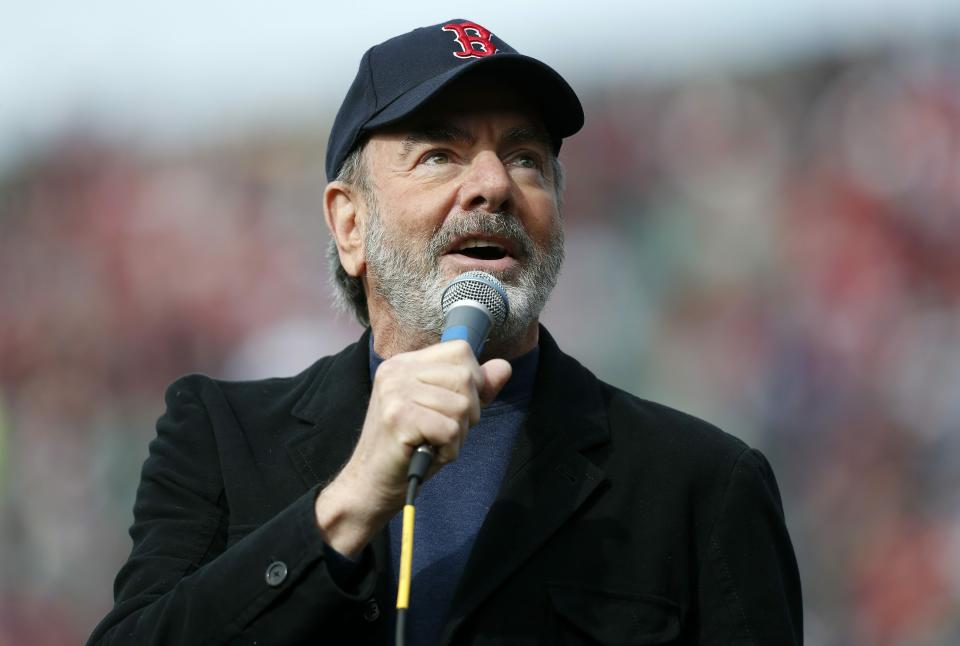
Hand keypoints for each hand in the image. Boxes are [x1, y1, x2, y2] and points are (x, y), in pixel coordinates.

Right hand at [314, 341, 511, 556]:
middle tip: (443, 432)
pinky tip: (429, 454)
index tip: (457, 407)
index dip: (474, 380)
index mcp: (405, 363)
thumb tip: (504, 367)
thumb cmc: (410, 448)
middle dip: (469, 413)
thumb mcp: (445, 412)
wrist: (370, 485)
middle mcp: (396, 370)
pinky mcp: (397, 417)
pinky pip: (450, 429)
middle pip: (466, 378)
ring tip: (433, 444)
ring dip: (457, 435)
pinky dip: (449, 449)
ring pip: (462, 406)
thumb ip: (474, 388)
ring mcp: (395, 392)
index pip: (461, 350)